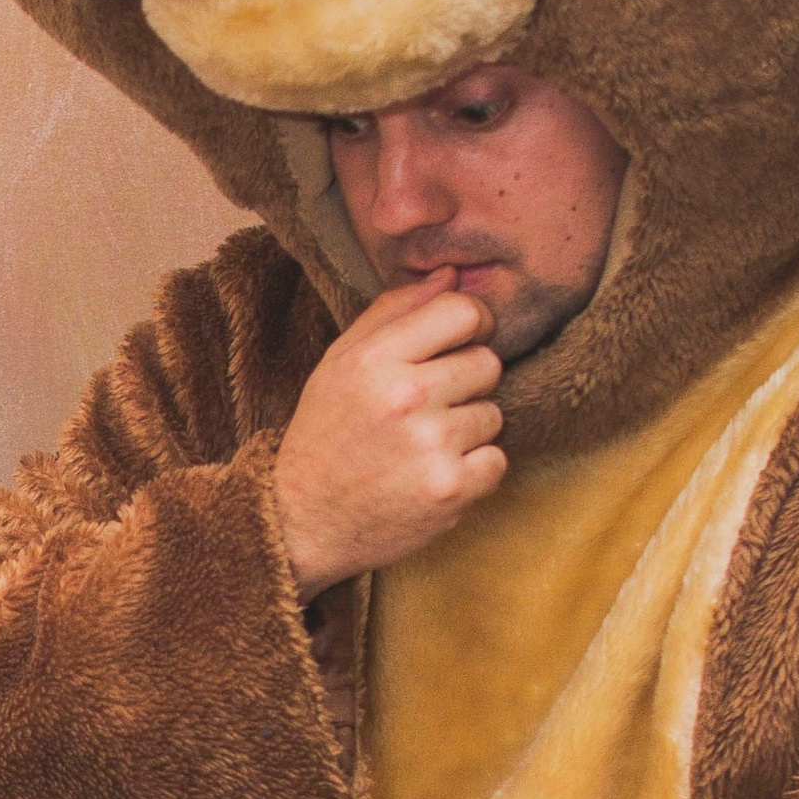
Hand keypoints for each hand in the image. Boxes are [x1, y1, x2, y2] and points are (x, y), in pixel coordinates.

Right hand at [272, 273, 504, 596]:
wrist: (301, 522)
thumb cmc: (324, 436)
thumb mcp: (340, 363)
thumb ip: (394, 313)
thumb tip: (452, 276)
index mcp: (375, 360)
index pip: (462, 312)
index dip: (470, 327)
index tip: (455, 347)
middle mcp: (405, 398)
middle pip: (487, 363)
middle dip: (466, 383)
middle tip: (429, 409)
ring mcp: (431, 445)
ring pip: (494, 414)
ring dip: (469, 430)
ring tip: (425, 446)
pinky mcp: (451, 489)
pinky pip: (497, 460)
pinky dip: (474, 471)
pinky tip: (435, 475)